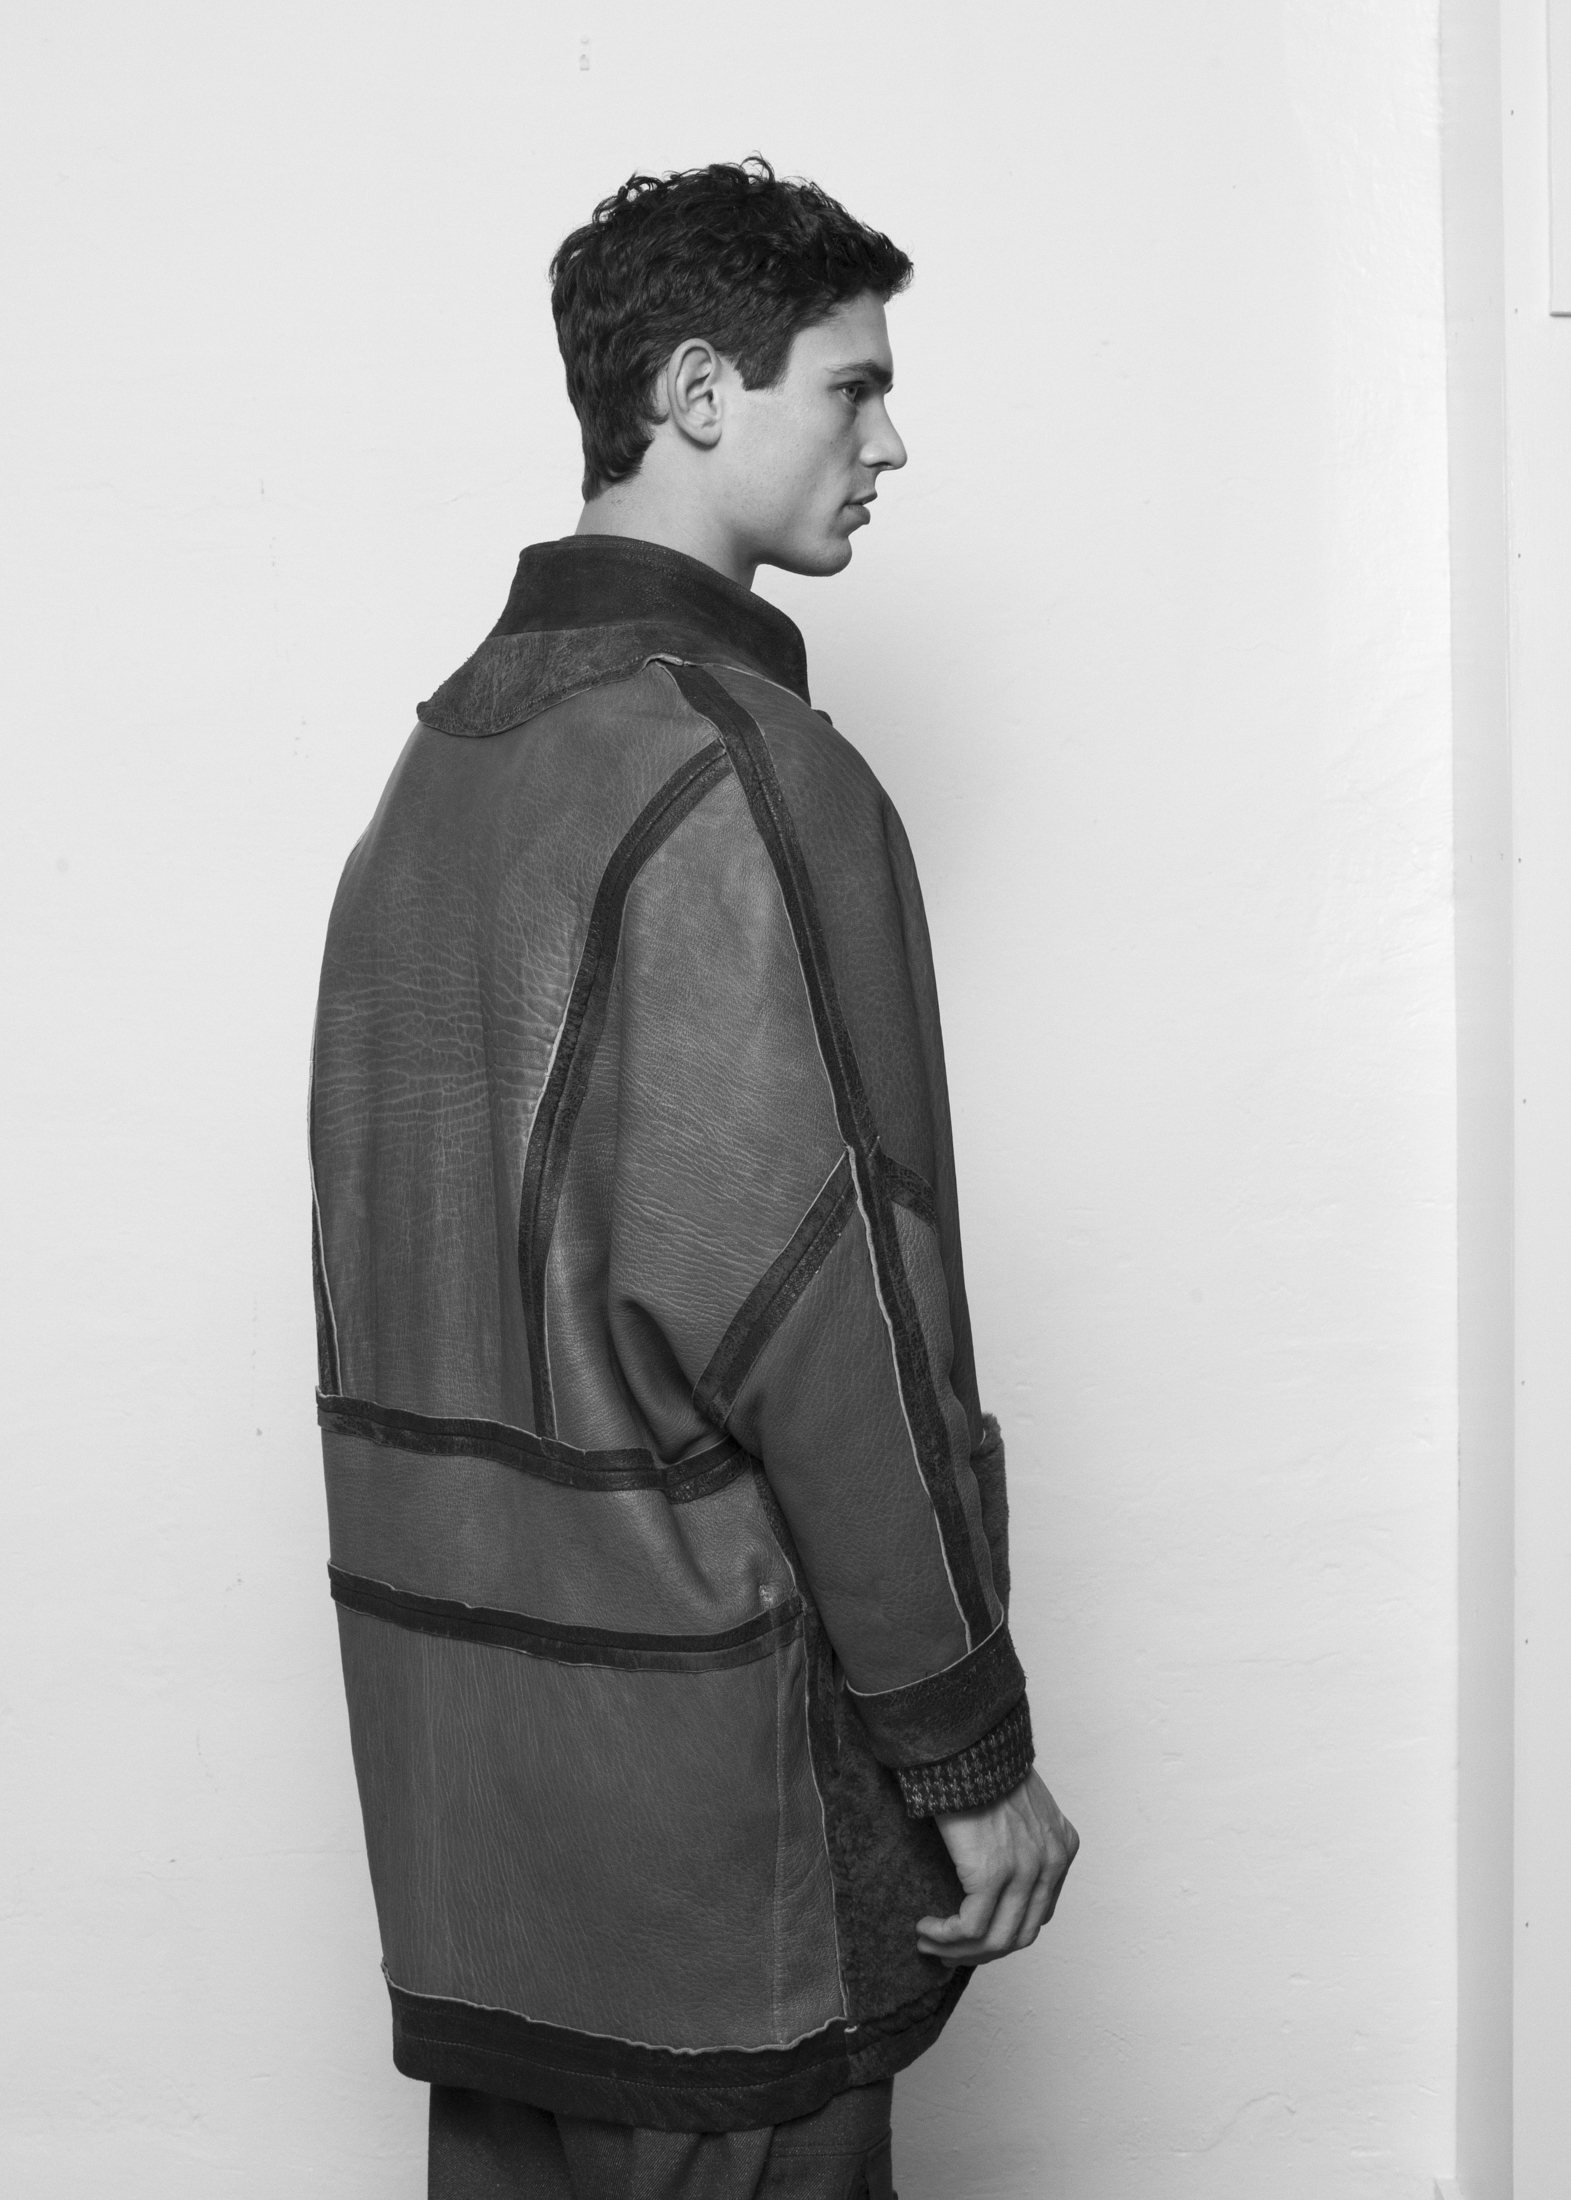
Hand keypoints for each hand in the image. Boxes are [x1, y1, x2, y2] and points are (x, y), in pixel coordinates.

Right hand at [916, 1768, 1078, 1966]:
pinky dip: (945, 1937)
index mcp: (1062, 1847)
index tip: (973, 1932)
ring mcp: (1025, 1872)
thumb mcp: (1020, 1804)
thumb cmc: (981, 1763)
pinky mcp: (990, 1875)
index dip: (1004, 1929)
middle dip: (983, 1951)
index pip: (1039, 1912)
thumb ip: (1022, 1838)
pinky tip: (925, 1929)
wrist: (966, 1741)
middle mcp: (1052, 1863)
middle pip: (1022, 1934)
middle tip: (950, 1951)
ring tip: (930, 1944)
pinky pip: (970, 1928)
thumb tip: (995, 1869)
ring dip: (960, 1951)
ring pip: (997, 1940)